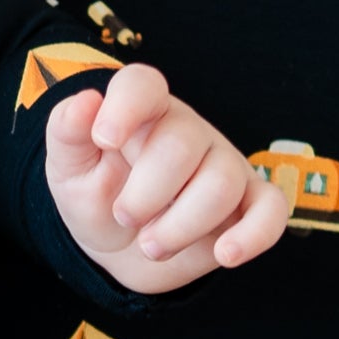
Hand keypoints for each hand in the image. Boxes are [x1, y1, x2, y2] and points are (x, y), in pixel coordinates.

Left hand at [45, 64, 286, 293]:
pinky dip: (254, 234)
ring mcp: (223, 166)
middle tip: (124, 217)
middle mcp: (188, 133)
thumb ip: (66, 132)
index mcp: (142, 113)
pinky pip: (271, 210)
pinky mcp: (247, 205)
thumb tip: (84, 102)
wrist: (119, 249)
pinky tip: (226, 253)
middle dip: (145, 194)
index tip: (105, 140)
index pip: (143, 85)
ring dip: (181, 225)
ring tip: (151, 245)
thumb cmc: (97, 197)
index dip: (126, 106)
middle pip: (182, 146)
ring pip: (222, 183)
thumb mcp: (68, 169)